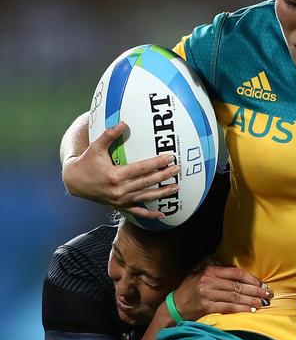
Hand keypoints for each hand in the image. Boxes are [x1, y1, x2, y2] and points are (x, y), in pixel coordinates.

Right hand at [62, 122, 180, 217]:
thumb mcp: (95, 147)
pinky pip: (137, 212)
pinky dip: (150, 215)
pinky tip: (163, 215)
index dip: (157, 163)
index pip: (141, 168)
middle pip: (147, 182)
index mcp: (115, 175)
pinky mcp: (120, 206)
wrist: (74, 182)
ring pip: (146, 197)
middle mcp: (119, 190)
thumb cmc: (86, 163)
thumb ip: (109, 135)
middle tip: (178, 169)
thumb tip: (123, 123)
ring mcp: (120, 200)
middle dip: (164, 175)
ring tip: (177, 187)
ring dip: (162, 193)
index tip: (169, 158)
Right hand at [173, 265, 272, 317]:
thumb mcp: (199, 271)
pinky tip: (250, 310)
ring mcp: (208, 295)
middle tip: (268, 294)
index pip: (235, 273)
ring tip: (263, 303)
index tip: (262, 283)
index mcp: (210, 271)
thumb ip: (214, 264)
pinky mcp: (206, 307)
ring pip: (235, 298)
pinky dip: (241, 309)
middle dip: (255, 291)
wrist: (175, 306)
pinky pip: (228, 308)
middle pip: (238, 286)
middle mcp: (210, 282)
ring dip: (251, 301)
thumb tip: (231, 260)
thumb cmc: (190, 288)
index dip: (251, 278)